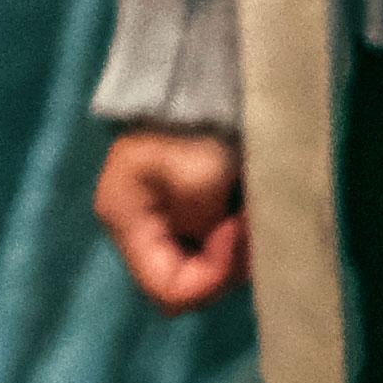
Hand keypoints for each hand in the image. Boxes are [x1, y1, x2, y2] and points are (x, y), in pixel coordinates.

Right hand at [94, 124, 244, 313]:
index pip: (167, 290)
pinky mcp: (186, 224)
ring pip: (203, 273)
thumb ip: (209, 226)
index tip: (232, 233)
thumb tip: (234, 256)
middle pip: (186, 285)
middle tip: (251, 229)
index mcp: (128, 224)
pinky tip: (249, 219)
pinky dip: (235, 245)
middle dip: (225, 267)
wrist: (199, 92)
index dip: (208, 277)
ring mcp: (164, 231)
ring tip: (254, 219)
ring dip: (236, 256)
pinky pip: (211, 255)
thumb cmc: (190, 130)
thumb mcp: (197, 173)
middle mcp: (141, 236)